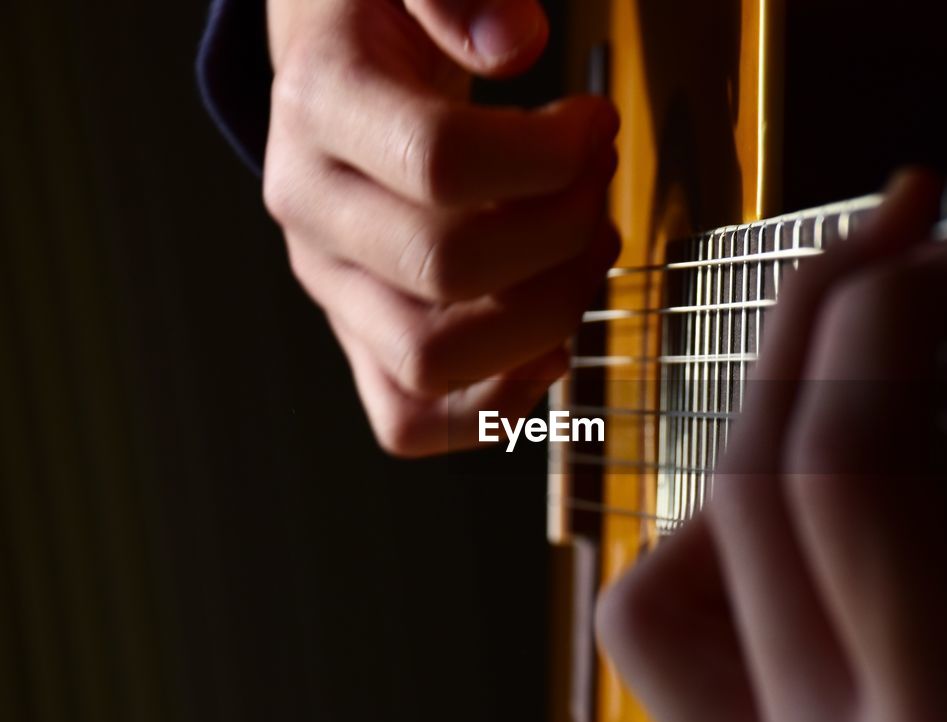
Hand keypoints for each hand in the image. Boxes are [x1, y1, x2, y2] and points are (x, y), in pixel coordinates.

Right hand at [262, 0, 619, 455]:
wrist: (343, 65)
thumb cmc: (391, 16)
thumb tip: (514, 42)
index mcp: (320, 106)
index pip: (440, 162)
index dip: (550, 155)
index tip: (594, 121)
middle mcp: (313, 212)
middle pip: (447, 269)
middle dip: (563, 229)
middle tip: (596, 181)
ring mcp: (334, 288)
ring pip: (431, 363)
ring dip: (546, 316)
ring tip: (585, 250)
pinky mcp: (363, 337)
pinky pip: (410, 419)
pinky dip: (495, 404)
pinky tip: (550, 341)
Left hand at [597, 172, 946, 721]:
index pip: (848, 476)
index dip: (879, 327)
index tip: (933, 249)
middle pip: (744, 503)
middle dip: (810, 346)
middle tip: (887, 259)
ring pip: (666, 601)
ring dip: (740, 478)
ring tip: (847, 419)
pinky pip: (705, 678)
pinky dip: (751, 579)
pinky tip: (855, 555)